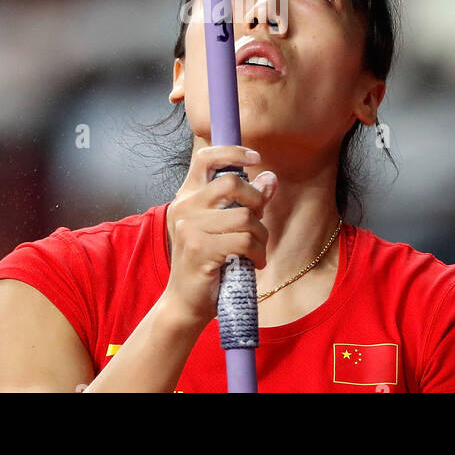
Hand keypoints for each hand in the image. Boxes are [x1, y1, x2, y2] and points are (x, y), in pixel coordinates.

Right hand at [161, 145, 277, 325]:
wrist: (186, 302)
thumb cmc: (208, 262)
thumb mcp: (226, 227)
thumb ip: (246, 201)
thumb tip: (270, 178)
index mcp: (188, 196)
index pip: (206, 157)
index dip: (233, 151)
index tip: (255, 158)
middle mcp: (184, 206)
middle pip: (232, 183)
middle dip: (256, 201)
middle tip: (259, 222)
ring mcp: (189, 227)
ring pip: (245, 216)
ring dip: (261, 236)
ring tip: (257, 250)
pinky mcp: (199, 249)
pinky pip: (244, 241)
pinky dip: (258, 253)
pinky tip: (255, 263)